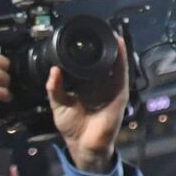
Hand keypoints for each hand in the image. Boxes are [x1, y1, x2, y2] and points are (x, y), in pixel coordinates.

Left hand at [49, 36, 129, 174]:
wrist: (84, 144)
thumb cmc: (73, 126)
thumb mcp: (58, 104)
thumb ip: (54, 88)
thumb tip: (53, 70)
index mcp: (86, 86)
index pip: (89, 66)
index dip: (88, 52)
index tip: (84, 38)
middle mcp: (100, 85)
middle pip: (104, 62)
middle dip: (104, 47)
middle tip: (101, 31)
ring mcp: (112, 88)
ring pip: (116, 64)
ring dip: (117, 49)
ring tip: (112, 34)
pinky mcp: (120, 93)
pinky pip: (122, 73)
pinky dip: (122, 59)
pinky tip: (120, 47)